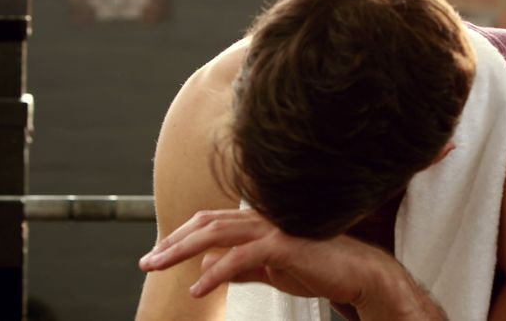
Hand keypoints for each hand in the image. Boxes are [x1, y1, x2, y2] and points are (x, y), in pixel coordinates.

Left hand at [138, 208, 429, 317]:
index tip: (158, 253)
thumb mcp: (271, 270)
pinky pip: (239, 258)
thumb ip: (241, 267)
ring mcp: (272, 229)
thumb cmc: (320, 268)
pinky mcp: (283, 246)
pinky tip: (198, 287)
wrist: (359, 273)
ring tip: (157, 267)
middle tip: (146, 261)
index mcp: (258, 221)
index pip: (210, 222)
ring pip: (215, 234)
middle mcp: (262, 218)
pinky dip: (215, 273)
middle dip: (171, 242)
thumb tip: (207, 268)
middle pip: (205, 224)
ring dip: (181, 251)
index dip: (181, 236)